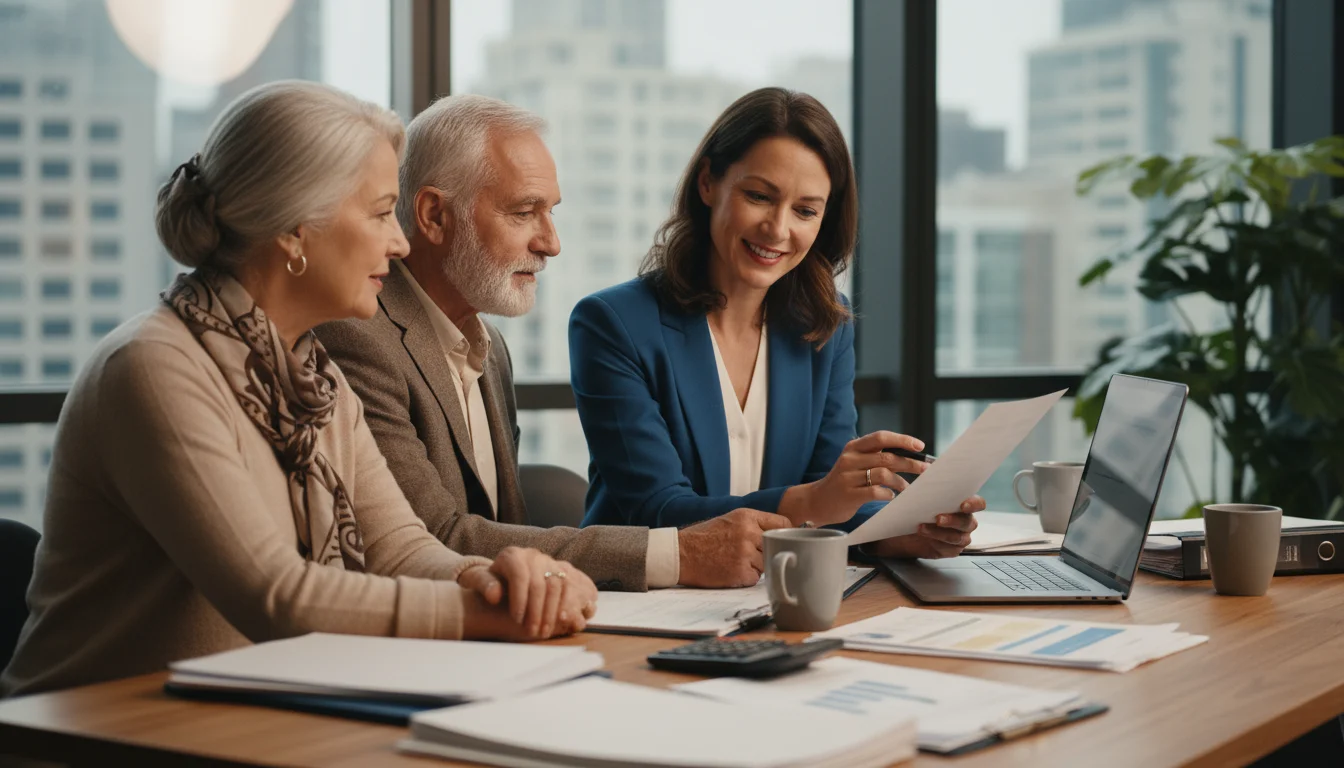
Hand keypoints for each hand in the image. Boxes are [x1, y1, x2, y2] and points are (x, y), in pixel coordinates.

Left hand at [456, 547, 596, 638]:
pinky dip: (565, 605)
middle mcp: (532, 555)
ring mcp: (548, 562)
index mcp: (512, 555)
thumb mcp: (479, 581)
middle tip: (531, 631)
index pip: (520, 575)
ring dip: (551, 611)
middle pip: (540, 583)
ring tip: (543, 632)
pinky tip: (560, 621)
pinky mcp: (559, 571)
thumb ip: (484, 585)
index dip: (520, 599)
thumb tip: (494, 595)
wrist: (501, 576)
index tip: (517, 619)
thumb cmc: (489, 581)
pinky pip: (567, 587)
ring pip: (556, 586)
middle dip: (536, 610)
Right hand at [677, 508, 792, 587]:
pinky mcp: (740, 572)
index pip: (783, 524)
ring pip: (766, 564)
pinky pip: (755, 578)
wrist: (680, 554)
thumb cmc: (703, 538)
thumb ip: (754, 524)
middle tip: (749, 555)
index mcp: (747, 516)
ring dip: (755, 567)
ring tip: (734, 562)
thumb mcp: (729, 520)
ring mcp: (745, 553)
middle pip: (775, 546)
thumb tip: (781, 534)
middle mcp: (748, 533)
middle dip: (765, 553)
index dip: (784, 535)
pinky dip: (745, 578)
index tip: (783, 541)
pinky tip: (730, 571)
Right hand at [778, 431, 931, 526]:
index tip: (920, 446)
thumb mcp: (854, 463)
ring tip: (905, 488)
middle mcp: (850, 459)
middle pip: (887, 457)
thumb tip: (909, 456)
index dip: (902, 440)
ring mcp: (848, 477)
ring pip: (884, 475)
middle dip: (910, 463)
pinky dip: (888, 495)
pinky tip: (890, 497)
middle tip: (925, 469)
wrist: (817, 501)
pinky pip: (876, 492)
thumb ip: (875, 457)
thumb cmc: (844, 482)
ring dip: (900, 482)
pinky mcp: (849, 495)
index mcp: (853, 447)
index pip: (881, 437)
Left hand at [863, 496, 984, 558]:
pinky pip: (948, 549)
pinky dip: (935, 542)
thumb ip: (930, 484)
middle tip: (938, 518)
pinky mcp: (951, 550)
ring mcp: (961, 537)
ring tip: (922, 527)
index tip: (963, 504)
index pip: (979, 504)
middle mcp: (967, 522)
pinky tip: (924, 537)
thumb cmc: (921, 509)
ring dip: (938, 532)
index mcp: (966, 505)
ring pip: (956, 537)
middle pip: (967, 522)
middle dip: (952, 520)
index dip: (974, 504)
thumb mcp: (923, 494)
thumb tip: (926, 471)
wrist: (910, 528)